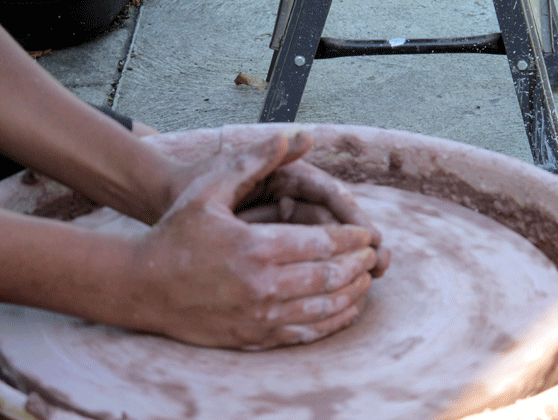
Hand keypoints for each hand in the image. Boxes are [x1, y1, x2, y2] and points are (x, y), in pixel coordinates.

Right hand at [131, 133, 381, 348]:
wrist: (143, 285)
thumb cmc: (176, 233)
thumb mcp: (211, 189)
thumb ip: (255, 161)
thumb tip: (294, 134)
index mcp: (257, 247)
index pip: (324, 244)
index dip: (352, 239)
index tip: (366, 235)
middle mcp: (264, 286)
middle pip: (331, 276)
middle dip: (358, 265)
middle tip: (372, 257)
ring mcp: (260, 316)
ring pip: (324, 308)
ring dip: (352, 293)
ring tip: (365, 281)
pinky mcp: (254, 337)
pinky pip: (305, 334)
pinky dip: (333, 322)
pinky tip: (345, 312)